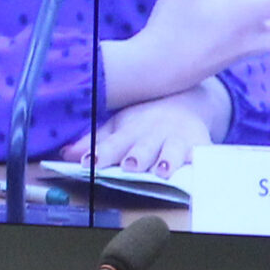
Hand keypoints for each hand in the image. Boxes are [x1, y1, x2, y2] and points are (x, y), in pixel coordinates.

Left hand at [62, 81, 227, 176]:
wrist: (186, 99)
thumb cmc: (145, 119)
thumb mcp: (119, 126)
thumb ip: (95, 141)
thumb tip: (65, 154)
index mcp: (131, 129)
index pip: (114, 143)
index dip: (102, 153)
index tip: (90, 164)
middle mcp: (154, 133)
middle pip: (144, 147)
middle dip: (138, 156)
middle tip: (130, 165)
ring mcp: (178, 138)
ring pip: (174, 150)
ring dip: (169, 159)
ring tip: (164, 170)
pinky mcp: (201, 143)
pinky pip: (204, 153)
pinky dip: (204, 161)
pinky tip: (201, 168)